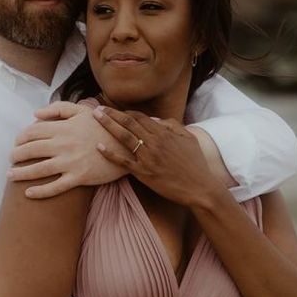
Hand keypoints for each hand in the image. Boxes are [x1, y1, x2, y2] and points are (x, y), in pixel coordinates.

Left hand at [8, 102, 125, 198]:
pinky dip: (40, 192)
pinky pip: (55, 187)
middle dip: (16, 155)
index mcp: (63, 128)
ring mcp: (70, 162)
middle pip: (31, 150)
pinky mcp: (79, 177)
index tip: (16, 144)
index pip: (32, 132)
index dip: (20, 138)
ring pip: (39, 169)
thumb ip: (58, 109)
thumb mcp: (82, 111)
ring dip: (21, 173)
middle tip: (11, 160)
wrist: (127, 145)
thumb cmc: (103, 126)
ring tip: (11, 176)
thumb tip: (35, 114)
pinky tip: (28, 193)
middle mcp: (63, 144)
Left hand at [92, 106, 224, 207]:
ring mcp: (147, 158)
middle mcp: (154, 142)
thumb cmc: (195, 163)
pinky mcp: (143, 173)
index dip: (126, 112)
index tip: (115, 110)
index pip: (140, 117)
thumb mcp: (189, 138)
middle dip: (111, 114)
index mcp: (164, 133)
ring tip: (96, 118)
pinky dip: (110, 154)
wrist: (200, 187)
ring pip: (123, 137)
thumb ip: (173, 125)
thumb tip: (155, 119)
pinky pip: (123, 162)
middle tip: (98, 109)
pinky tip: (99, 147)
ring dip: (108, 125)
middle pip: (128, 123)